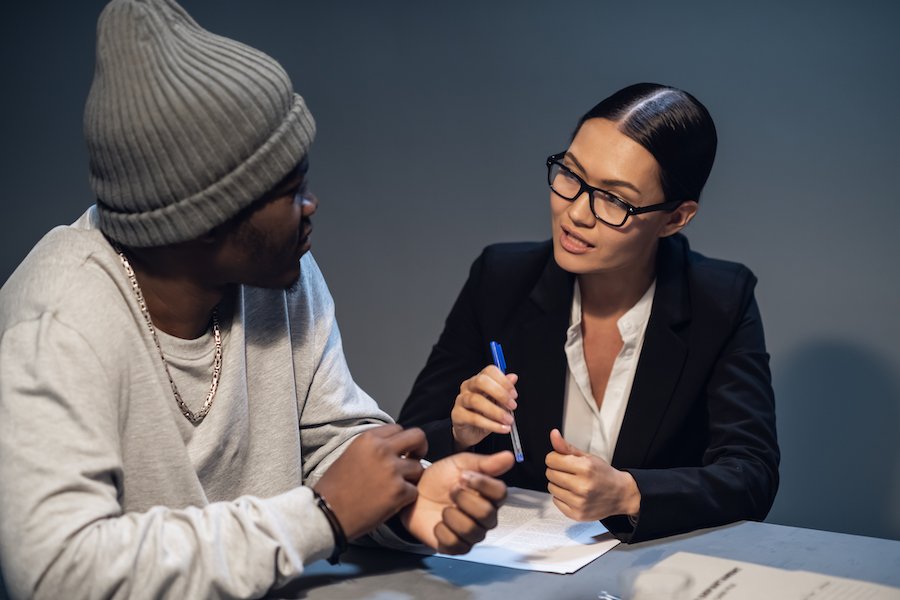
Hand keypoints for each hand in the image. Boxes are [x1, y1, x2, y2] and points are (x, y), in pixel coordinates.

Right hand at [313, 424, 426, 539]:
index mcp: (368, 439)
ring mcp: (392, 471)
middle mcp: (382, 450)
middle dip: (420, 449)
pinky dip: (407, 498)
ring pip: (419, 468)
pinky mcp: (398, 492)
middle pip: (418, 437)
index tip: (400, 452)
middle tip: (413, 460)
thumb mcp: (351, 454)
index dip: (402, 441)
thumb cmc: (334, 488)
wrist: (327, 513)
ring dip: (411, 478)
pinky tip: (391, 502)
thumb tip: (394, 447)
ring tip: (396, 487)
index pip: (399, 429)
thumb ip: (373, 447)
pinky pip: (414, 491)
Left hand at [402, 451, 513, 553]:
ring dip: (452, 515)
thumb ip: (485, 463)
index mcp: (489, 494)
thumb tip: (508, 457)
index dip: (483, 484)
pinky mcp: (456, 546)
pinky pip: (456, 544)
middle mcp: (484, 516)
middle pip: (487, 514)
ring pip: (472, 531)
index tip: (464, 476)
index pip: (501, 493)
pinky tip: (438, 522)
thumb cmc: (439, 479)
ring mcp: (471, 533)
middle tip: (452, 490)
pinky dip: (442, 531)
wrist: (415, 493)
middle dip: (464, 499)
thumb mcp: (460, 463)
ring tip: (444, 507)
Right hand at [450, 365, 518, 449]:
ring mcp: (461, 400)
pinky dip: (490, 424)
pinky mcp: (457, 415)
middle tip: (512, 405)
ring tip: (508, 420)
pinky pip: (474, 418)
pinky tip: (501, 428)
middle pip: (481, 381)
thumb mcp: (497, 402)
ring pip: (476, 400)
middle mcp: (468, 387)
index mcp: (478, 380)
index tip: (514, 395)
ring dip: (496, 411)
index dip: (503, 381)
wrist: (470, 432)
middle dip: (500, 393)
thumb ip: (504, 390)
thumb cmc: (483, 415)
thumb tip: (513, 377)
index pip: (489, 371)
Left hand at [545, 429, 640, 520]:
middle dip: (556, 470)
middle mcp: (582, 486)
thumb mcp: (588, 457)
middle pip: (550, 474)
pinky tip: (573, 494)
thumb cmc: (603, 474)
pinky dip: (562, 497)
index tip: (562, 460)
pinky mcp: (577, 514)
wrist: (620, 494)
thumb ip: (567, 447)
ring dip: (558, 484)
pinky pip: (556, 501)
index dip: (555, 458)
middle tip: (569, 472)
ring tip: (572, 483)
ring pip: (551, 488)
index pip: (551, 459)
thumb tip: (553, 434)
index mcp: (585, 468)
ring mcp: (579, 502)